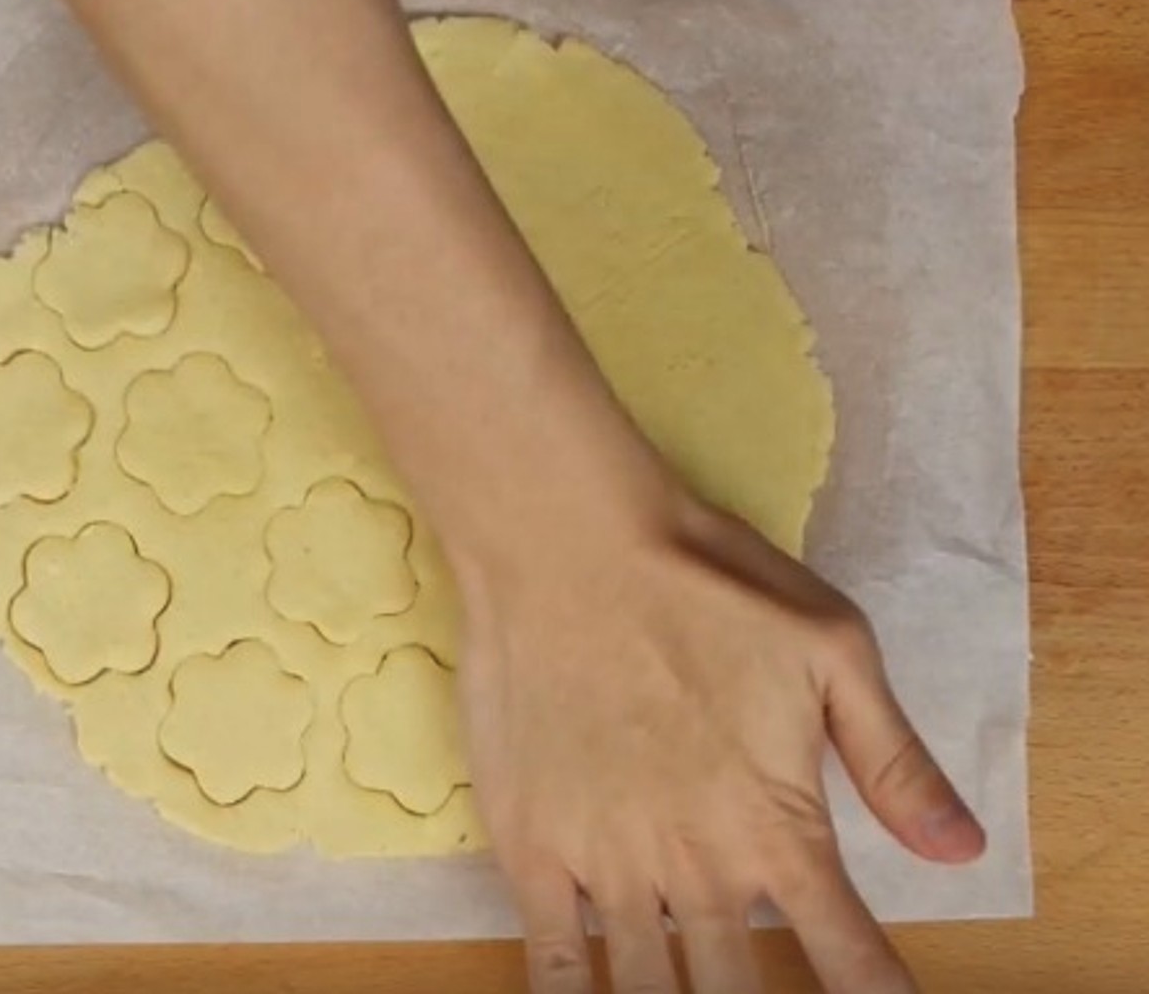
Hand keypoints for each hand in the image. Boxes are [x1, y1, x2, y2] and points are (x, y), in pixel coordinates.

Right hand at [454, 476, 985, 993]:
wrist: (568, 544)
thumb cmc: (703, 581)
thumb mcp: (831, 647)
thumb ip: (893, 759)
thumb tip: (961, 852)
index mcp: (778, 826)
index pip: (846, 957)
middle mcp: (698, 867)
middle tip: (751, 992)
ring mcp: (607, 865)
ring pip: (646, 992)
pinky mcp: (531, 847)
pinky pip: (551, 965)